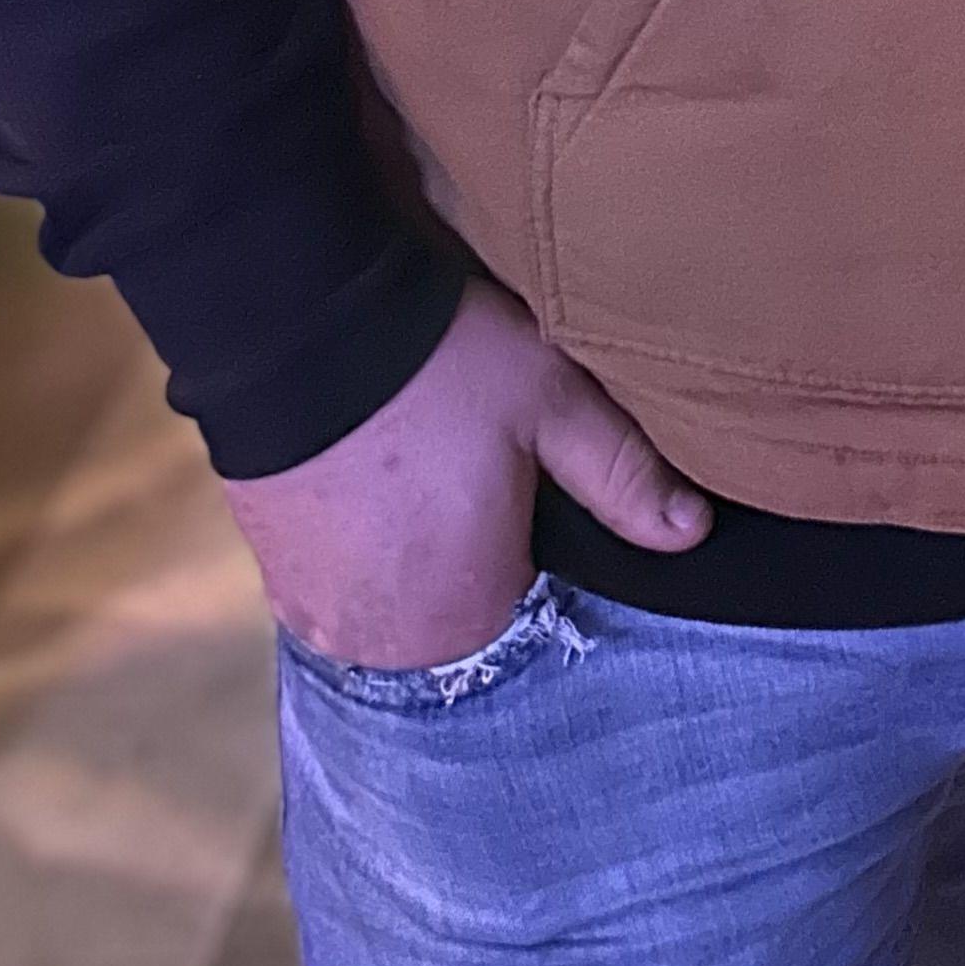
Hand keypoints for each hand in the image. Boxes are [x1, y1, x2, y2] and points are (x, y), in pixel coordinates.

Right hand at [219, 274, 708, 669]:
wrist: (292, 321)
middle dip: (466, 554)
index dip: (529, 542)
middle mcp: (386, 644)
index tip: (515, 484)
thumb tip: (692, 531)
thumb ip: (623, 474)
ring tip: (411, 469)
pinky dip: (354, 544)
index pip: (524, 608)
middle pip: (454, 611)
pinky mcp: (273, 577)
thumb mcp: (550, 401)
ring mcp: (316, 617)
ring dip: (406, 555)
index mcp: (466, 617)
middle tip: (463, 465)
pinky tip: (364, 481)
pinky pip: (335, 583)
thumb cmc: (435, 366)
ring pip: (392, 601)